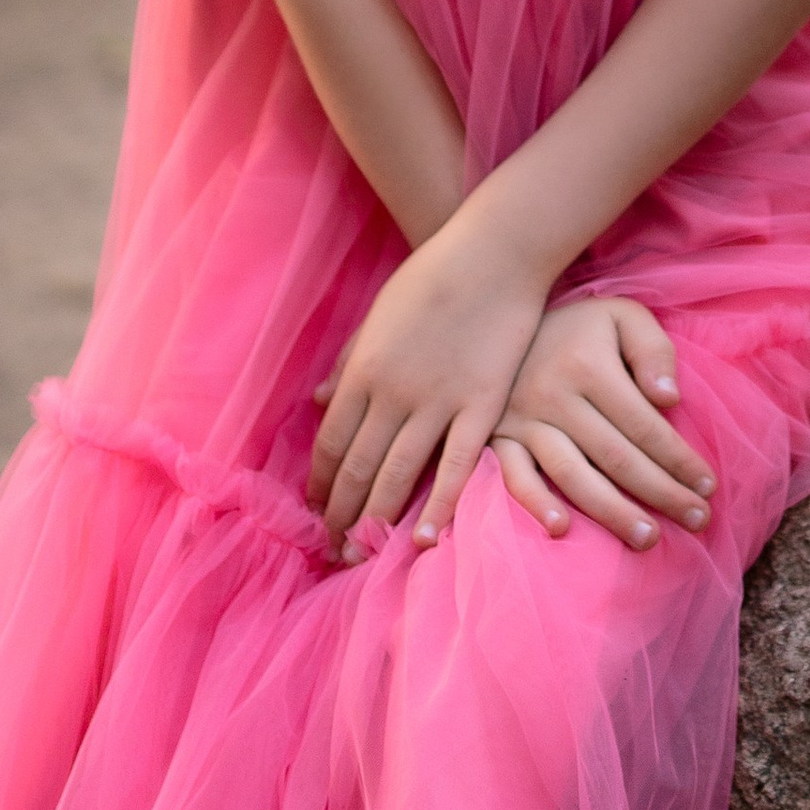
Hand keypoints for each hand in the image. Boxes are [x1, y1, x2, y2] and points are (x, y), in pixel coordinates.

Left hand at [308, 218, 548, 557]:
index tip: (318, 512)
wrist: (493, 255)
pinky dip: (439, 505)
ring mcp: (438, 402)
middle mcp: (393, 392)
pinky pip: (457, 465)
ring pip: (399, 474)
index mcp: (363, 371)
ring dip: (377, 521)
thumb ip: (350, 362)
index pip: (332, 444)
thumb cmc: (430, 278)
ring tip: (365, 555)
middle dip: (342, 515)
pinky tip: (423, 538)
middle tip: (334, 552)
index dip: (322, 484)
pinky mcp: (480, 406)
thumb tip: (317, 400)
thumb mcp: (377, 317)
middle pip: (359, 468)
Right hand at [490, 295, 714, 553]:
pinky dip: (535, 503)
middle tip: (697, 520)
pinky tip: (562, 529)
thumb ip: (652, 349)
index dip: (679, 459)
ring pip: (572, 474)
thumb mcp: (622, 316)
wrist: (501, 317)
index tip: (708, 486)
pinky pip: (514, 476)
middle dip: (661, 493)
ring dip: (612, 511)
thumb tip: (669, 398)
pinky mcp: (498, 437)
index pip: (643, 424)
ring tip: (648, 538)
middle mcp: (553, 395)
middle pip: (615, 456)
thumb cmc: (580, 326)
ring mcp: (522, 419)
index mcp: (588, 365)